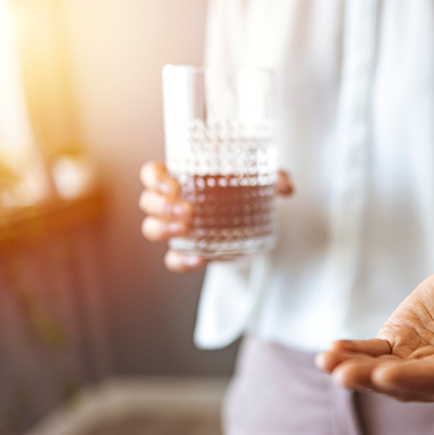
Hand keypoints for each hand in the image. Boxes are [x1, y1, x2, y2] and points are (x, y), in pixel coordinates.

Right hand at [139, 161, 293, 271]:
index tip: (171, 184)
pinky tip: (198, 259)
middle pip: (148, 202)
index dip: (154, 178)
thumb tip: (285, 186)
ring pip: (152, 228)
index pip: (152, 173)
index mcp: (182, 176)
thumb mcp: (261, 180)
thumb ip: (275, 178)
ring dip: (163, 229)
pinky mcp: (188, 250)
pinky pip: (172, 259)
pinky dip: (181, 261)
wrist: (251, 222)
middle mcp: (174, 201)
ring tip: (185, 229)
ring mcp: (178, 228)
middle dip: (161, 207)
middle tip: (187, 210)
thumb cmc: (244, 191)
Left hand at [316, 258, 433, 407]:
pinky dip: (354, 353)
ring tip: (329, 363)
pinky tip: (330, 353)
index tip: (388, 375)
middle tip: (346, 374)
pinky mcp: (401, 348)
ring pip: (388, 373)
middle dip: (378, 380)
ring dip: (358, 370)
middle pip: (413, 384)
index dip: (420, 380)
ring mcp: (422, 365)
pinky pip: (375, 354)